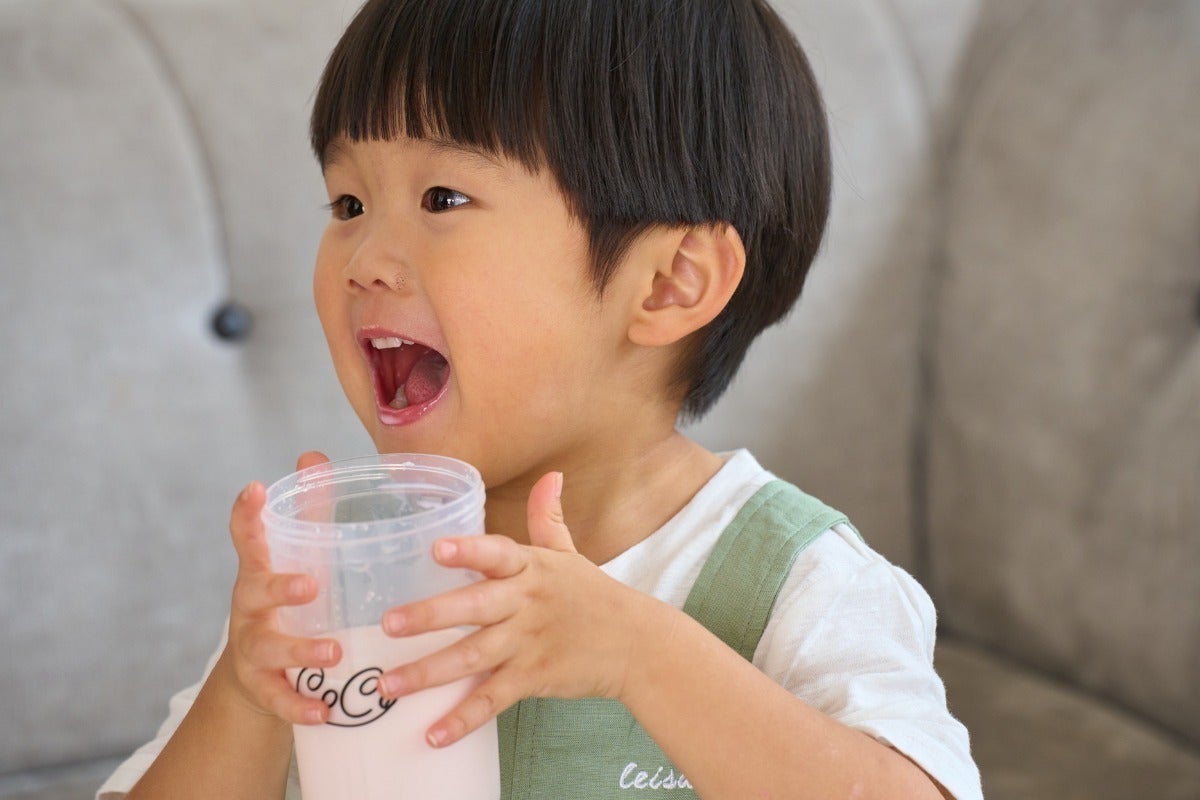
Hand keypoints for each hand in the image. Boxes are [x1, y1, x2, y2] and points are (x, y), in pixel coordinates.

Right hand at [221, 451, 342, 725]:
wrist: (257, 673)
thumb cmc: (285, 602)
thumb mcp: (298, 556)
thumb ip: (309, 510)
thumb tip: (313, 454)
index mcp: (260, 572)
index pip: (248, 539)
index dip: (246, 514)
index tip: (254, 489)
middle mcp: (250, 609)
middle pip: (256, 595)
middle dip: (280, 588)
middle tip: (311, 584)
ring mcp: (253, 649)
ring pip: (270, 649)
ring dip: (301, 650)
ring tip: (334, 652)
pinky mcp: (263, 687)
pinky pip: (279, 698)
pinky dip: (300, 705)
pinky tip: (324, 710)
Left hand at [377, 471, 654, 747]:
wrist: (636, 644)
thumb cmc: (594, 596)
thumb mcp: (569, 553)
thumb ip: (548, 517)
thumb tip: (551, 475)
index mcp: (531, 569)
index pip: (497, 554)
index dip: (468, 550)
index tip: (437, 548)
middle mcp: (526, 604)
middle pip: (475, 607)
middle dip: (431, 615)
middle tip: (389, 623)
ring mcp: (528, 643)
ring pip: (474, 657)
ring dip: (430, 671)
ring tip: (388, 685)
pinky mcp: (533, 678)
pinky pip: (493, 699)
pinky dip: (464, 718)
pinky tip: (433, 733)